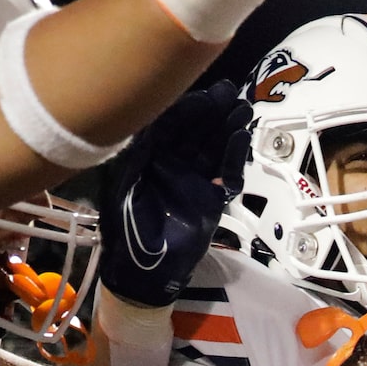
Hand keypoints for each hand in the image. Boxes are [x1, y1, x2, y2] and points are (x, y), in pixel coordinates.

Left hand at [98, 80, 249, 311]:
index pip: (171, 123)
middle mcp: (171, 161)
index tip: (205, 96)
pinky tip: (238, 142)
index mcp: (147, 153)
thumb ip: (141, 150)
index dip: (189, 108)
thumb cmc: (124, 226)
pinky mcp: (209, 197)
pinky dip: (233, 158)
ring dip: (227, 129)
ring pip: (212, 147)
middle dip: (214, 113)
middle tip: (232, 97)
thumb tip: (159, 118)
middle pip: (196, 130)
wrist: (141, 270)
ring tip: (242, 113)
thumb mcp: (124, 180)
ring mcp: (191, 179)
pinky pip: (224, 172)